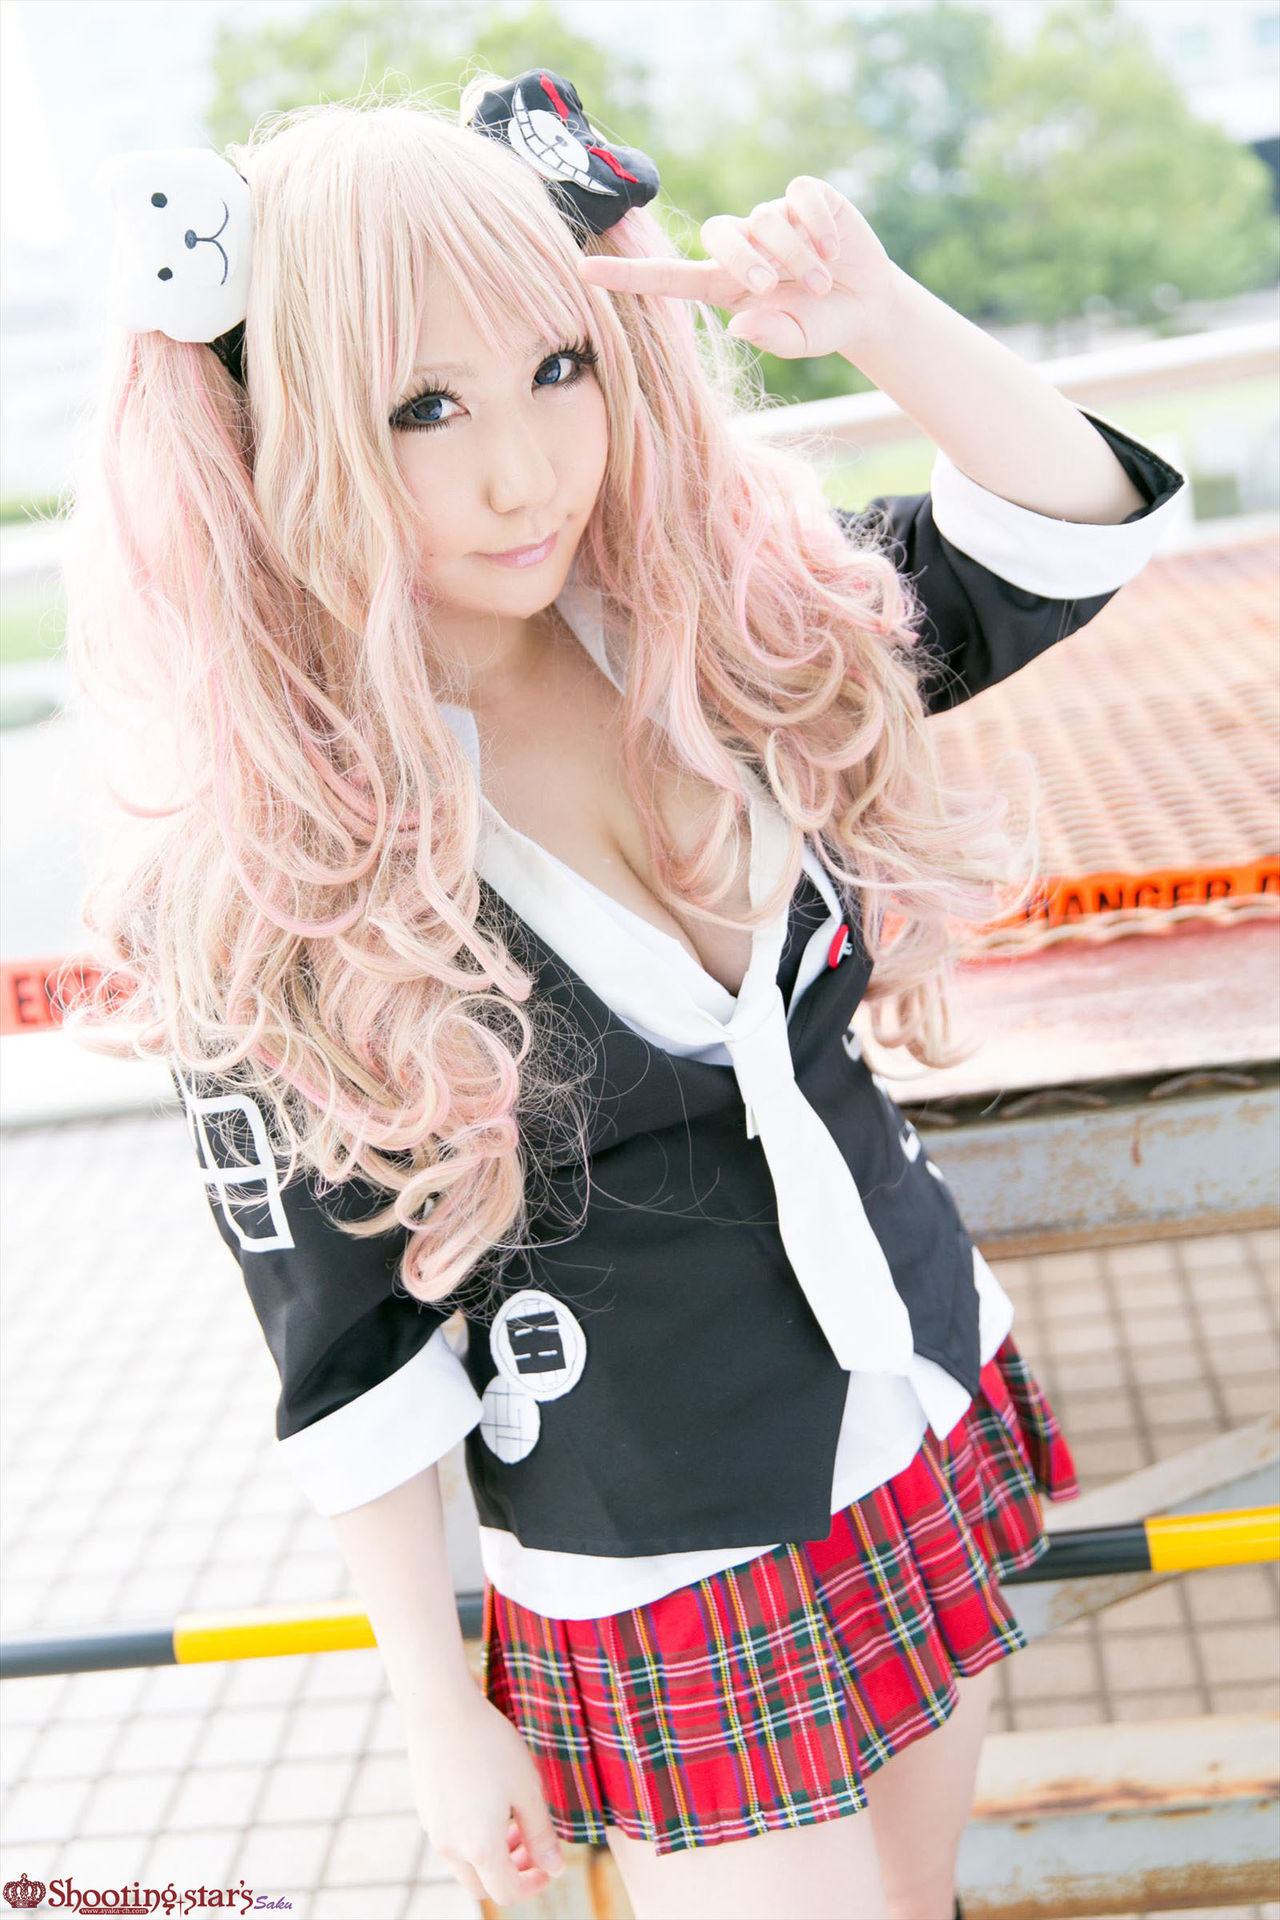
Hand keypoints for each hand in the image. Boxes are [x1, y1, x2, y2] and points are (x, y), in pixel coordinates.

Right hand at [406, 1691, 566, 1906]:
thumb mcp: (527, 1789)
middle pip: (484, 1885)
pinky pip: (452, 1841)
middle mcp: (451, 1848)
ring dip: (492, 1855)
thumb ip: (542, 1835)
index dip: (534, 1884)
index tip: (548, 1864)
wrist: (440, 1711)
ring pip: (466, 1864)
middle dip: (512, 1873)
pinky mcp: (425, 1812)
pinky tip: (488, 1802)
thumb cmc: (491, 1746)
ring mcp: (434, 1831)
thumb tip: (556, 1869)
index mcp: (480, 1847)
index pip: (508, 1892)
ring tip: (513, 1820)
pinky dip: (473, 1837)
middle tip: (531, 1842)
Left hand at [576, 174, 901, 361]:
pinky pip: (799, 198)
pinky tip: (833, 248)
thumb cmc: (823, 325)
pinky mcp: (805, 196)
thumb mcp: (800, 340)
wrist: (868, 305)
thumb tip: (743, 323)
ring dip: (795, 254)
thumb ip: (773, 336)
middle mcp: (742, 247)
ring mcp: (772, 218)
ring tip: (822, 279)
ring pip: (766, 221)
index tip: (582, 272)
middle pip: (719, 234)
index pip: (668, 277)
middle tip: (771, 286)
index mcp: (725, 286)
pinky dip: (817, 225)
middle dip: (745, 260)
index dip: (627, 275)